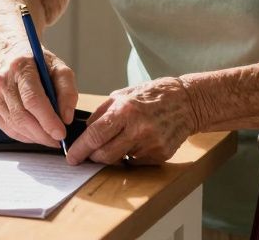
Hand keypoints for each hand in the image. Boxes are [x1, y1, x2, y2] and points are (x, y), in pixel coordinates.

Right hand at [0, 45, 78, 147]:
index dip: (47, 120)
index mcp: (21, 67)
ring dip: (35, 136)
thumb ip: (67, 91)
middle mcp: (3, 80)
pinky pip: (8, 128)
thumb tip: (65, 117)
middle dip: (42, 134)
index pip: (33, 99)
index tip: (60, 133)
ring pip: (15, 126)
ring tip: (48, 136)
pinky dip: (25, 135)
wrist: (14, 56)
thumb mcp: (59, 69)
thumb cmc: (38, 64)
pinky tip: (35, 132)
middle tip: (57, 140)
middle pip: (22, 117)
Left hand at [65, 77, 197, 165]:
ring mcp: (151, 144)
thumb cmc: (152, 95)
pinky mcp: (161, 155)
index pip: (95, 136)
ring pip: (120, 160)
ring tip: (124, 137)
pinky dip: (132, 155)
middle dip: (93, 156)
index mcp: (125, 111)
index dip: (80, 149)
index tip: (71, 158)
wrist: (187, 102)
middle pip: (105, 155)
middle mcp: (138, 129)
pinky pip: (136, 162)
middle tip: (90, 153)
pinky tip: (140, 140)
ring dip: (115, 153)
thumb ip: (102, 114)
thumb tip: (84, 132)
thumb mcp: (122, 95)